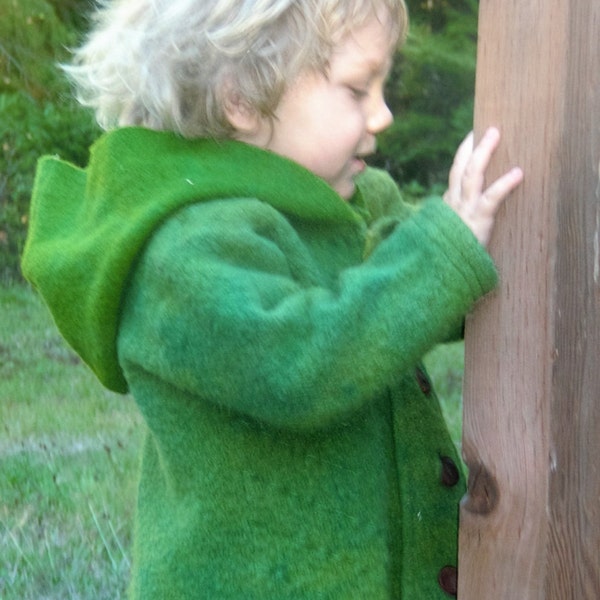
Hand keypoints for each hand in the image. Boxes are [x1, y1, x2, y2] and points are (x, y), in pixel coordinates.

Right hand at [443, 127, 522, 246]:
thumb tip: (470, 207)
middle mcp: (454, 203)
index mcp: (449, 205)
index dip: (463, 154)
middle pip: (460, 168)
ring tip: (495, 134)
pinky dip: (504, 184)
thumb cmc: (450, 253)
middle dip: (472, 146)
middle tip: (487, 128)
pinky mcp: (477, 220)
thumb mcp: (450, 232)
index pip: (455, 173)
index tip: (472, 136)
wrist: (443, 269)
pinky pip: (491, 198)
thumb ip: (457, 219)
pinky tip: (518, 173)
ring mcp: (465, 210)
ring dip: (483, 153)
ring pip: (472, 175)